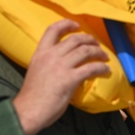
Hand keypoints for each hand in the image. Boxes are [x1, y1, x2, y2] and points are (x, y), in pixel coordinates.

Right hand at [12, 20, 109, 134]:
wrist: (29, 110)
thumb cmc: (32, 96)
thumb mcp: (37, 71)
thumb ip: (49, 64)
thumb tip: (64, 66)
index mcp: (40, 53)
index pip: (53, 30)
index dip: (67, 24)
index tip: (77, 25)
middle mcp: (51, 55)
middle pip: (75, 39)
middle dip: (89, 39)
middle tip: (96, 44)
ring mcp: (61, 66)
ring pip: (85, 51)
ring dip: (98, 52)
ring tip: (104, 56)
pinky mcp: (70, 78)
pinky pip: (91, 68)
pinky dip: (101, 67)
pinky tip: (106, 70)